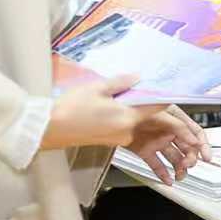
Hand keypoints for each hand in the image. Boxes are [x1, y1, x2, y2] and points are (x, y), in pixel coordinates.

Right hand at [41, 75, 165, 151]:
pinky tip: (108, 106)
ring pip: (132, 121)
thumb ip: (121, 83)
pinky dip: (120, 116)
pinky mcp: (108, 141)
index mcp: (126, 118)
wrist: (50, 129)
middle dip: (144, 102)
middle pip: (145, 115)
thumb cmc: (71, 108)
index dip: (164, 97)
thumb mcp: (97, 88)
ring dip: (130, 109)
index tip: (170, 89)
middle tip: (139, 86)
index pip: (156, 108)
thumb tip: (138, 77)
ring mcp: (117, 139)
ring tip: (117, 95)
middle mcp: (126, 132)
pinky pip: (122, 126)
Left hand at [125, 106, 209, 185]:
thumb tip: (193, 140)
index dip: (202, 143)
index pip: (194, 130)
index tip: (206, 156)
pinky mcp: (145, 150)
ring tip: (180, 176)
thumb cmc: (135, 105)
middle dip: (190, 158)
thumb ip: (178, 126)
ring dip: (179, 168)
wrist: (112, 114)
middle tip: (187, 165)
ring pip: (173, 157)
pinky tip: (168, 181)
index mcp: (173, 117)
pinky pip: (157, 164)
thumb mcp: (161, 113)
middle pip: (185, 147)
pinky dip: (163, 174)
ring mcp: (156, 141)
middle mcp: (166, 129)